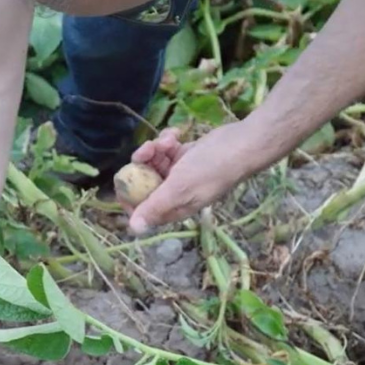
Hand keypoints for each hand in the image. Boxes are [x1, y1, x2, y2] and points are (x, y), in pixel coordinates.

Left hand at [127, 123, 256, 234]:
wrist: (241, 144)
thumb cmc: (211, 169)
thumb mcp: (179, 188)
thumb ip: (155, 207)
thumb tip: (133, 230)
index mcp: (173, 207)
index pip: (141, 210)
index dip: (129, 196)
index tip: (124, 179)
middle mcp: (174, 193)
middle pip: (143, 182)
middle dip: (142, 164)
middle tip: (149, 150)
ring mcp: (179, 174)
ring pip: (153, 162)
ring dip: (156, 148)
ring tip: (169, 140)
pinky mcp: (184, 156)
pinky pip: (165, 150)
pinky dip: (167, 141)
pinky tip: (176, 134)